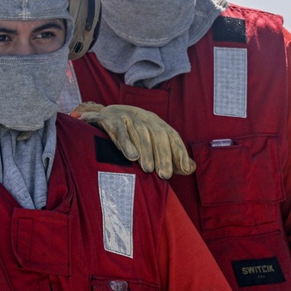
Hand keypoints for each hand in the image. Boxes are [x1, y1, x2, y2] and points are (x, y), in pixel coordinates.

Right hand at [71, 102, 195, 178]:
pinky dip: (125, 142)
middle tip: (164, 175)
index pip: (172, 135)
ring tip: (148, 169)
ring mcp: (126, 116)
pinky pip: (119, 129)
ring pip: (140, 131)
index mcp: (155, 123)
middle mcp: (143, 117)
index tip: (184, 169)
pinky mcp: (109, 118)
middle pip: (158, 134)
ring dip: (146, 150)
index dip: (179, 152)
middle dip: (163, 155)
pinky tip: (131, 156)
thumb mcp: (151, 143)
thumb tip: (190, 168)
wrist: (100, 117)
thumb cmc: (130, 135)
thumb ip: (170, 157)